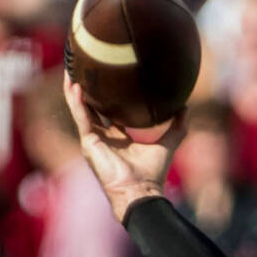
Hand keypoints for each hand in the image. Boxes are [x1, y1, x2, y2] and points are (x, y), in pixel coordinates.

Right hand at [64, 75, 183, 222]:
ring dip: (73, 90)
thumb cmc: (152, 174)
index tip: (106, 78)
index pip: (108, 113)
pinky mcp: (88, 143)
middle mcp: (103, 138)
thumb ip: (177, 125)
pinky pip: (80, 117)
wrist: (140, 191)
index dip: (106, 97)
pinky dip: (76, 101)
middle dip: (84, 88)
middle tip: (82, 65)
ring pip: (80, 109)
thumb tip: (185, 105)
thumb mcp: (169, 143)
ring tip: (70, 67)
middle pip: (89, 107)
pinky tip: (75, 84)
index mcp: (118, 138)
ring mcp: (93, 141)